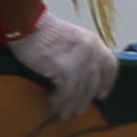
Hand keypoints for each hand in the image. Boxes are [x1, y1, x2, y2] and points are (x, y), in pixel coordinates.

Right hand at [8, 9, 122, 114]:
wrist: (27, 23)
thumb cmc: (44, 33)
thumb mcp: (72, 39)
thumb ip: (82, 54)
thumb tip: (83, 80)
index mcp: (94, 42)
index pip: (109, 66)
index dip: (107, 83)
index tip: (100, 95)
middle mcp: (91, 50)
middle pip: (94, 82)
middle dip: (86, 99)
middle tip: (78, 110)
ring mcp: (79, 58)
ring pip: (80, 90)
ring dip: (71, 105)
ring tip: (63, 114)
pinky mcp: (65, 67)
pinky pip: (66, 91)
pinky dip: (60, 101)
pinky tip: (53, 105)